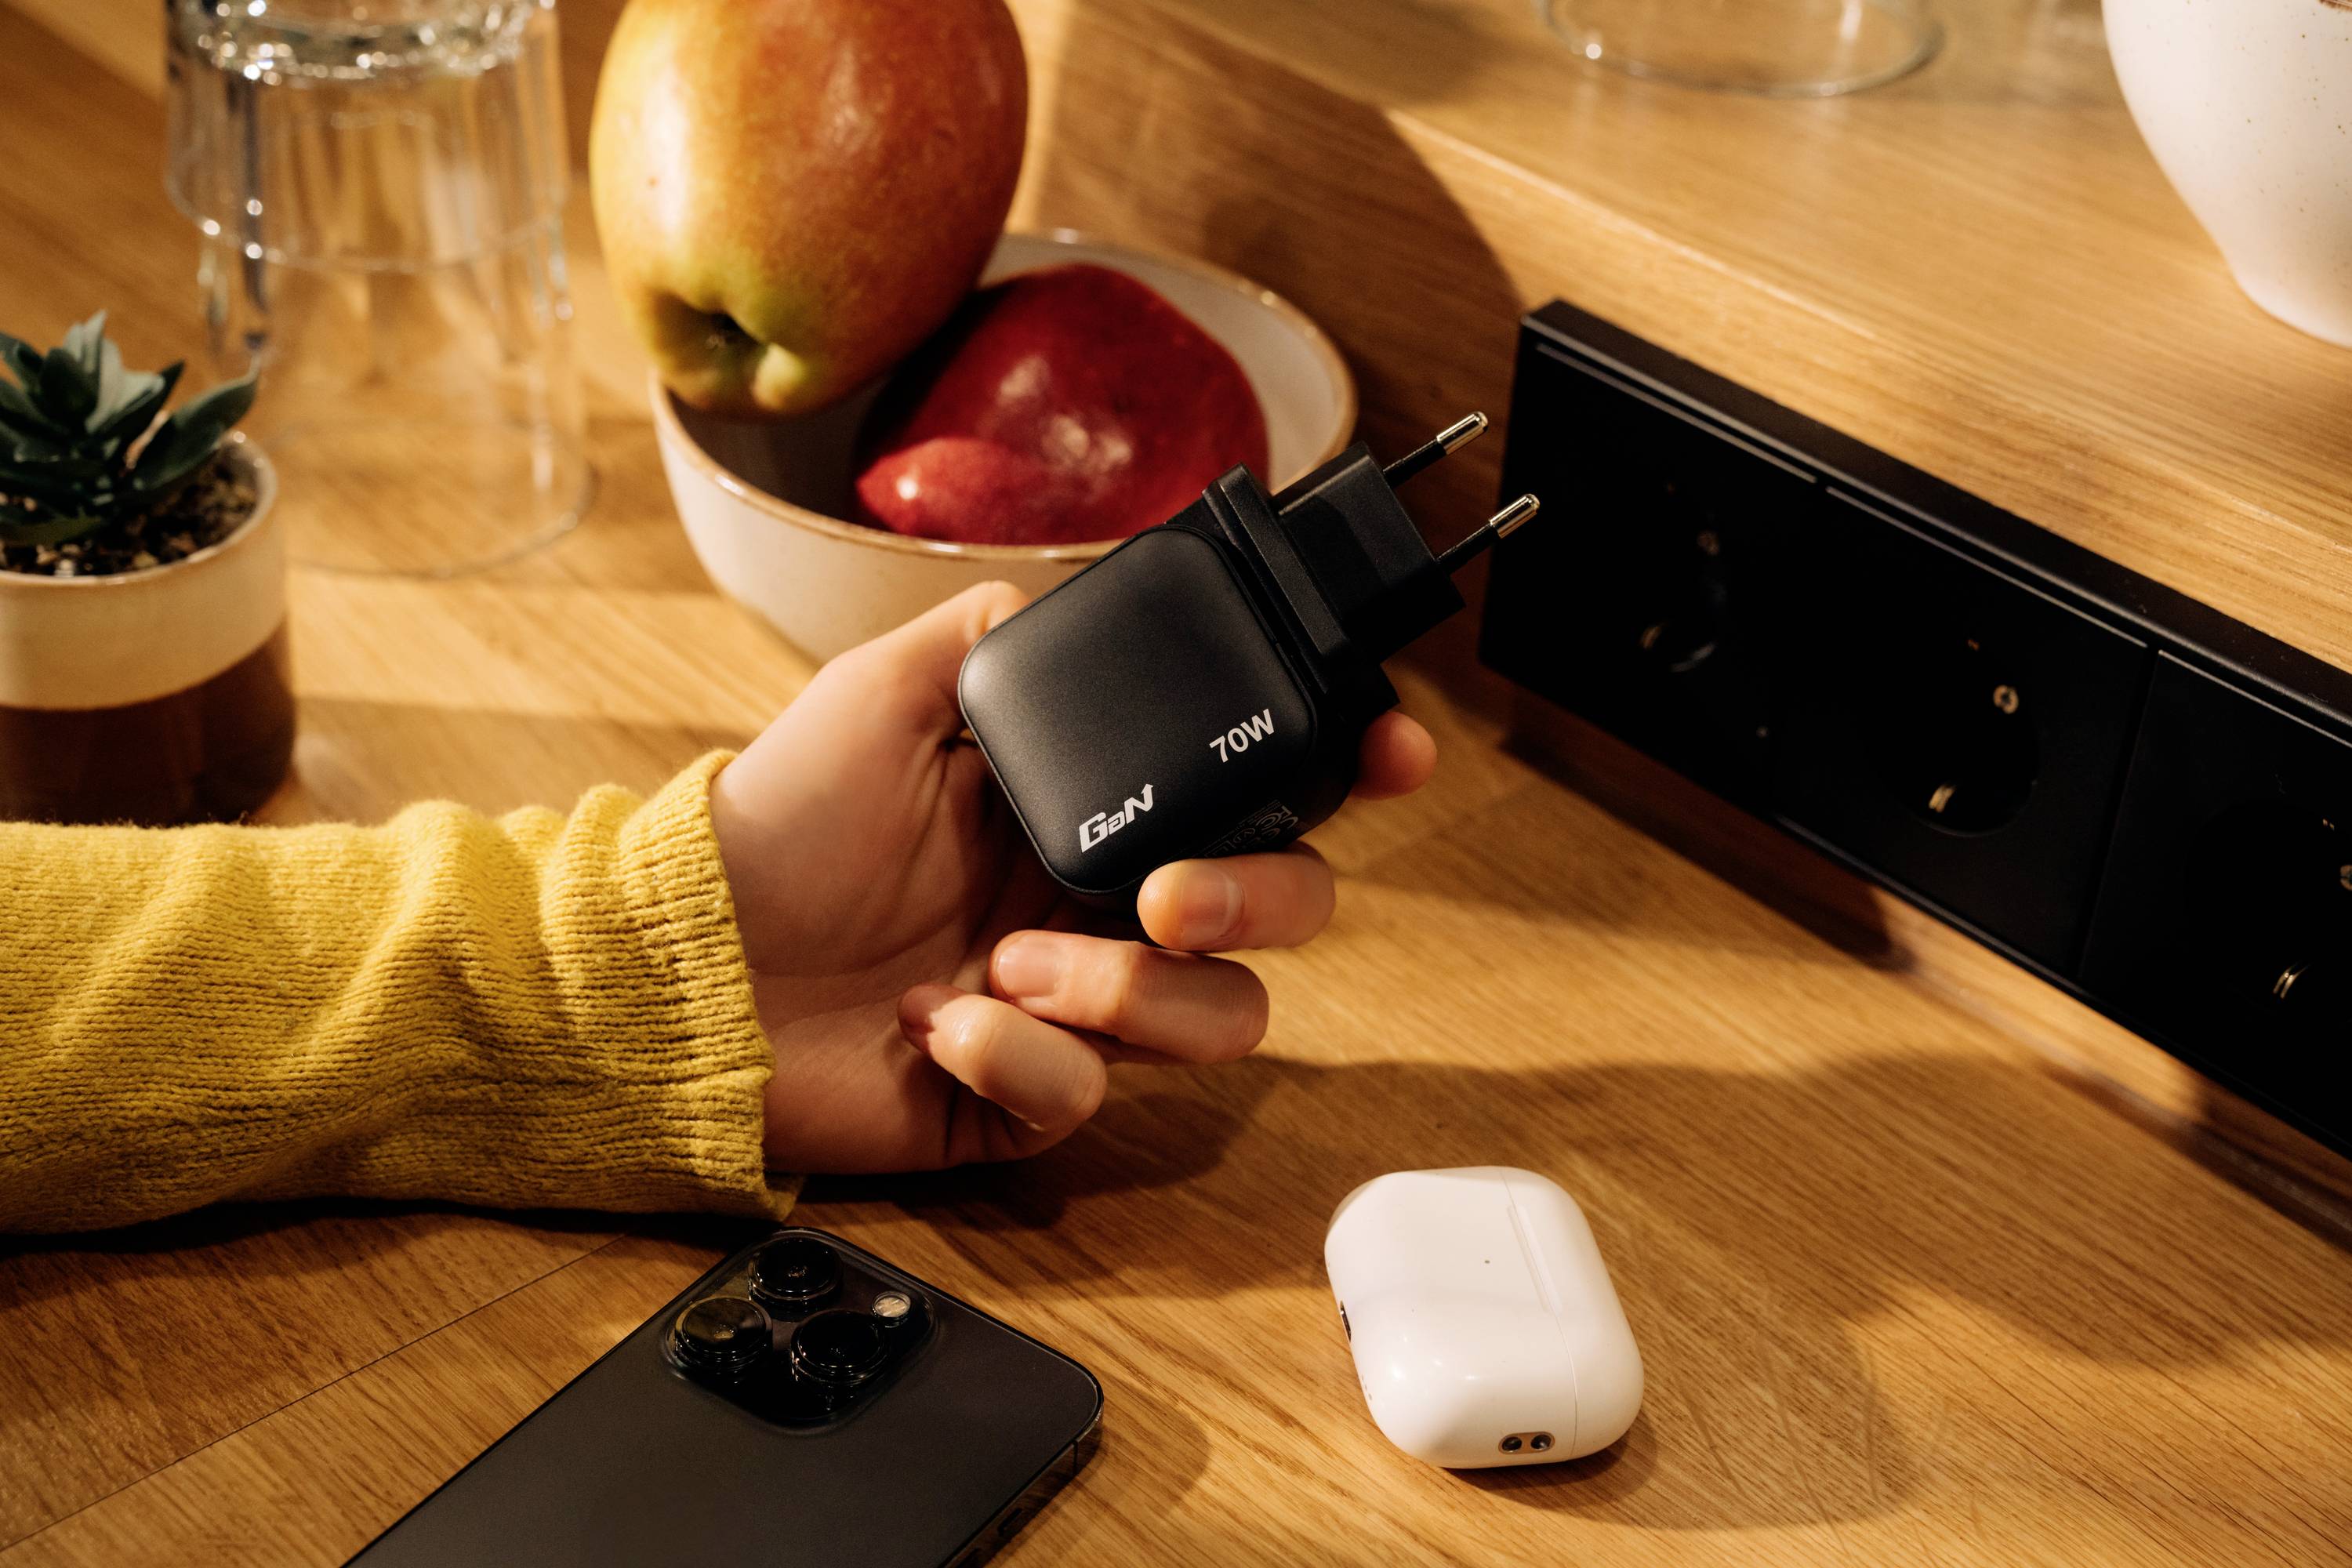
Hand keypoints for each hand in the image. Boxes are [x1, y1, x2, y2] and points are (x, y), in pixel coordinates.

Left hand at [707, 582, 1436, 1172]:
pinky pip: (1088, 1100)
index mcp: (1090, 808)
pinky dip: (1015, 1061)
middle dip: (1258, 902)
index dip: (1345, 772)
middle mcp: (1103, 907)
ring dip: (1122, 992)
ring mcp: (1072, 1011)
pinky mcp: (1023, 1103)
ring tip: (1001, 966)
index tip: (1390, 758)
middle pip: (1284, 915)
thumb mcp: (883, 689)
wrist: (684, 961)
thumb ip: (992, 635)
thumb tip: (1080, 600)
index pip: (1256, 788)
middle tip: (1165, 900)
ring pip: (1217, 1021)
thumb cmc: (776, 822)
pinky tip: (933, 1026)